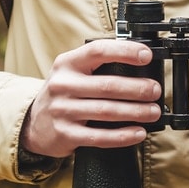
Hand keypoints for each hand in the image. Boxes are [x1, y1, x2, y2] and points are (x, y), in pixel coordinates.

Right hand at [22, 39, 162, 157]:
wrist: (33, 124)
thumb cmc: (63, 94)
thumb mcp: (71, 73)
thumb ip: (95, 66)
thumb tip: (138, 63)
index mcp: (67, 64)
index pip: (98, 51)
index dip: (124, 51)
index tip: (146, 55)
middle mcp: (62, 85)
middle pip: (107, 85)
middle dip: (137, 88)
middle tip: (155, 91)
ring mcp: (62, 111)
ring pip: (107, 112)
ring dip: (136, 112)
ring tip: (153, 112)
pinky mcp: (65, 134)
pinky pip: (100, 136)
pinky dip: (123, 136)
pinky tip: (138, 132)